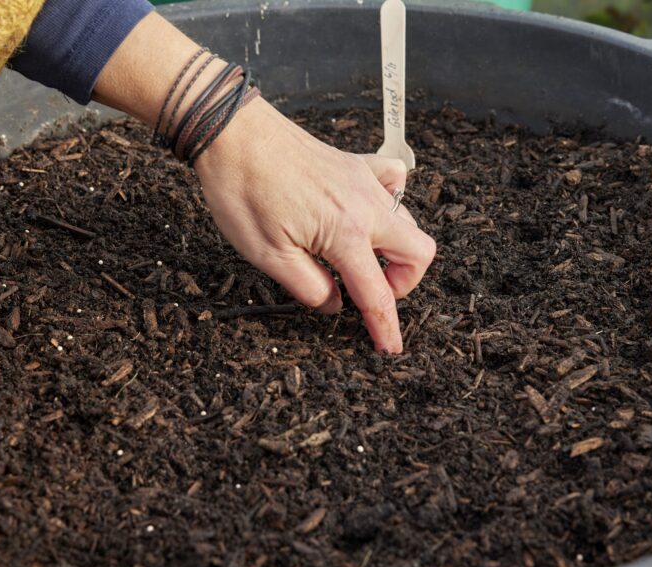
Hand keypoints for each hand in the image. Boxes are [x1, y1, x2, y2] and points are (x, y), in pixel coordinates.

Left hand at [195, 98, 436, 352]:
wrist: (233, 133)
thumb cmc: (243, 191)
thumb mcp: (267, 255)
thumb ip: (309, 287)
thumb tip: (334, 304)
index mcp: (346, 234)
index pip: (378, 294)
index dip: (386, 327)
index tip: (389, 348)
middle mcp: (366, 206)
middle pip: (419, 253)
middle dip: (403, 283)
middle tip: (370, 292)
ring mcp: (364, 181)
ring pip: (408, 220)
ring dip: (394, 248)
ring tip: (359, 258)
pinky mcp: (354, 163)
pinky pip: (394, 180)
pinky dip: (391, 199)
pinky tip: (364, 211)